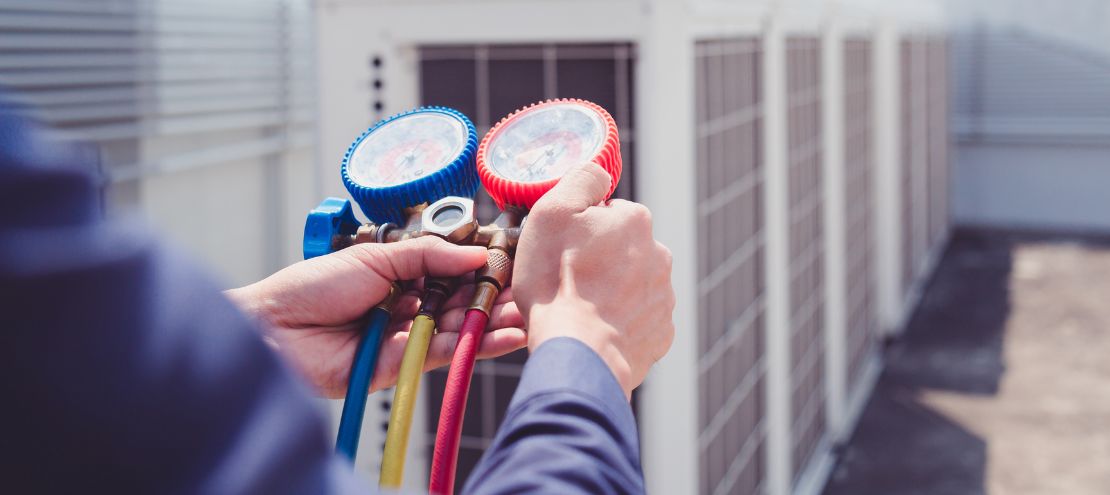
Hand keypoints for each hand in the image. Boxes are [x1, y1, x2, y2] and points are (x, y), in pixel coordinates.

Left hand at [226, 236, 525, 397]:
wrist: (273, 327)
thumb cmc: (312, 286)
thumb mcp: (376, 256)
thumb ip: (429, 256)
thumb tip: (476, 254)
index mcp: (400, 278)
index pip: (452, 274)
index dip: (481, 271)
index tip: (511, 265)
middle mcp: (407, 308)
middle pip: (460, 305)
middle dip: (493, 300)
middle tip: (528, 295)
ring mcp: (405, 338)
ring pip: (458, 331)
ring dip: (492, 325)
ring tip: (525, 317)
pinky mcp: (401, 367)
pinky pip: (443, 355)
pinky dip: (473, 346)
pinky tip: (500, 336)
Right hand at [513, 163, 674, 397]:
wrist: (580, 352)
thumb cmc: (558, 282)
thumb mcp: (552, 212)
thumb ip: (582, 180)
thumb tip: (600, 173)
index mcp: (635, 221)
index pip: (607, 214)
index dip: (580, 231)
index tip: (562, 251)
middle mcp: (659, 254)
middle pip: (621, 249)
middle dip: (598, 261)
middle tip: (566, 282)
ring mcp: (663, 297)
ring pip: (631, 285)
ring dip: (609, 292)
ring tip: (579, 310)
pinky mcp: (660, 334)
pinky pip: (636, 320)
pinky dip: (618, 323)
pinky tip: (595, 330)